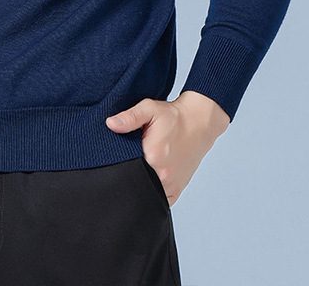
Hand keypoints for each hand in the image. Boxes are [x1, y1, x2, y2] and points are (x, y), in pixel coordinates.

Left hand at [105, 91, 230, 206]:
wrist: (198, 122)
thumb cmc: (172, 116)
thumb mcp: (150, 109)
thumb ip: (130, 117)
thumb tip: (110, 124)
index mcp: (153, 156)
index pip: (124, 168)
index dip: (118, 163)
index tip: (117, 155)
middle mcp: (163, 175)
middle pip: (134, 182)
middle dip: (128, 174)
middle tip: (129, 160)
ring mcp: (171, 185)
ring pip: (146, 193)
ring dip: (140, 184)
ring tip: (139, 168)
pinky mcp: (176, 190)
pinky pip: (158, 200)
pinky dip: (151, 192)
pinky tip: (148, 178)